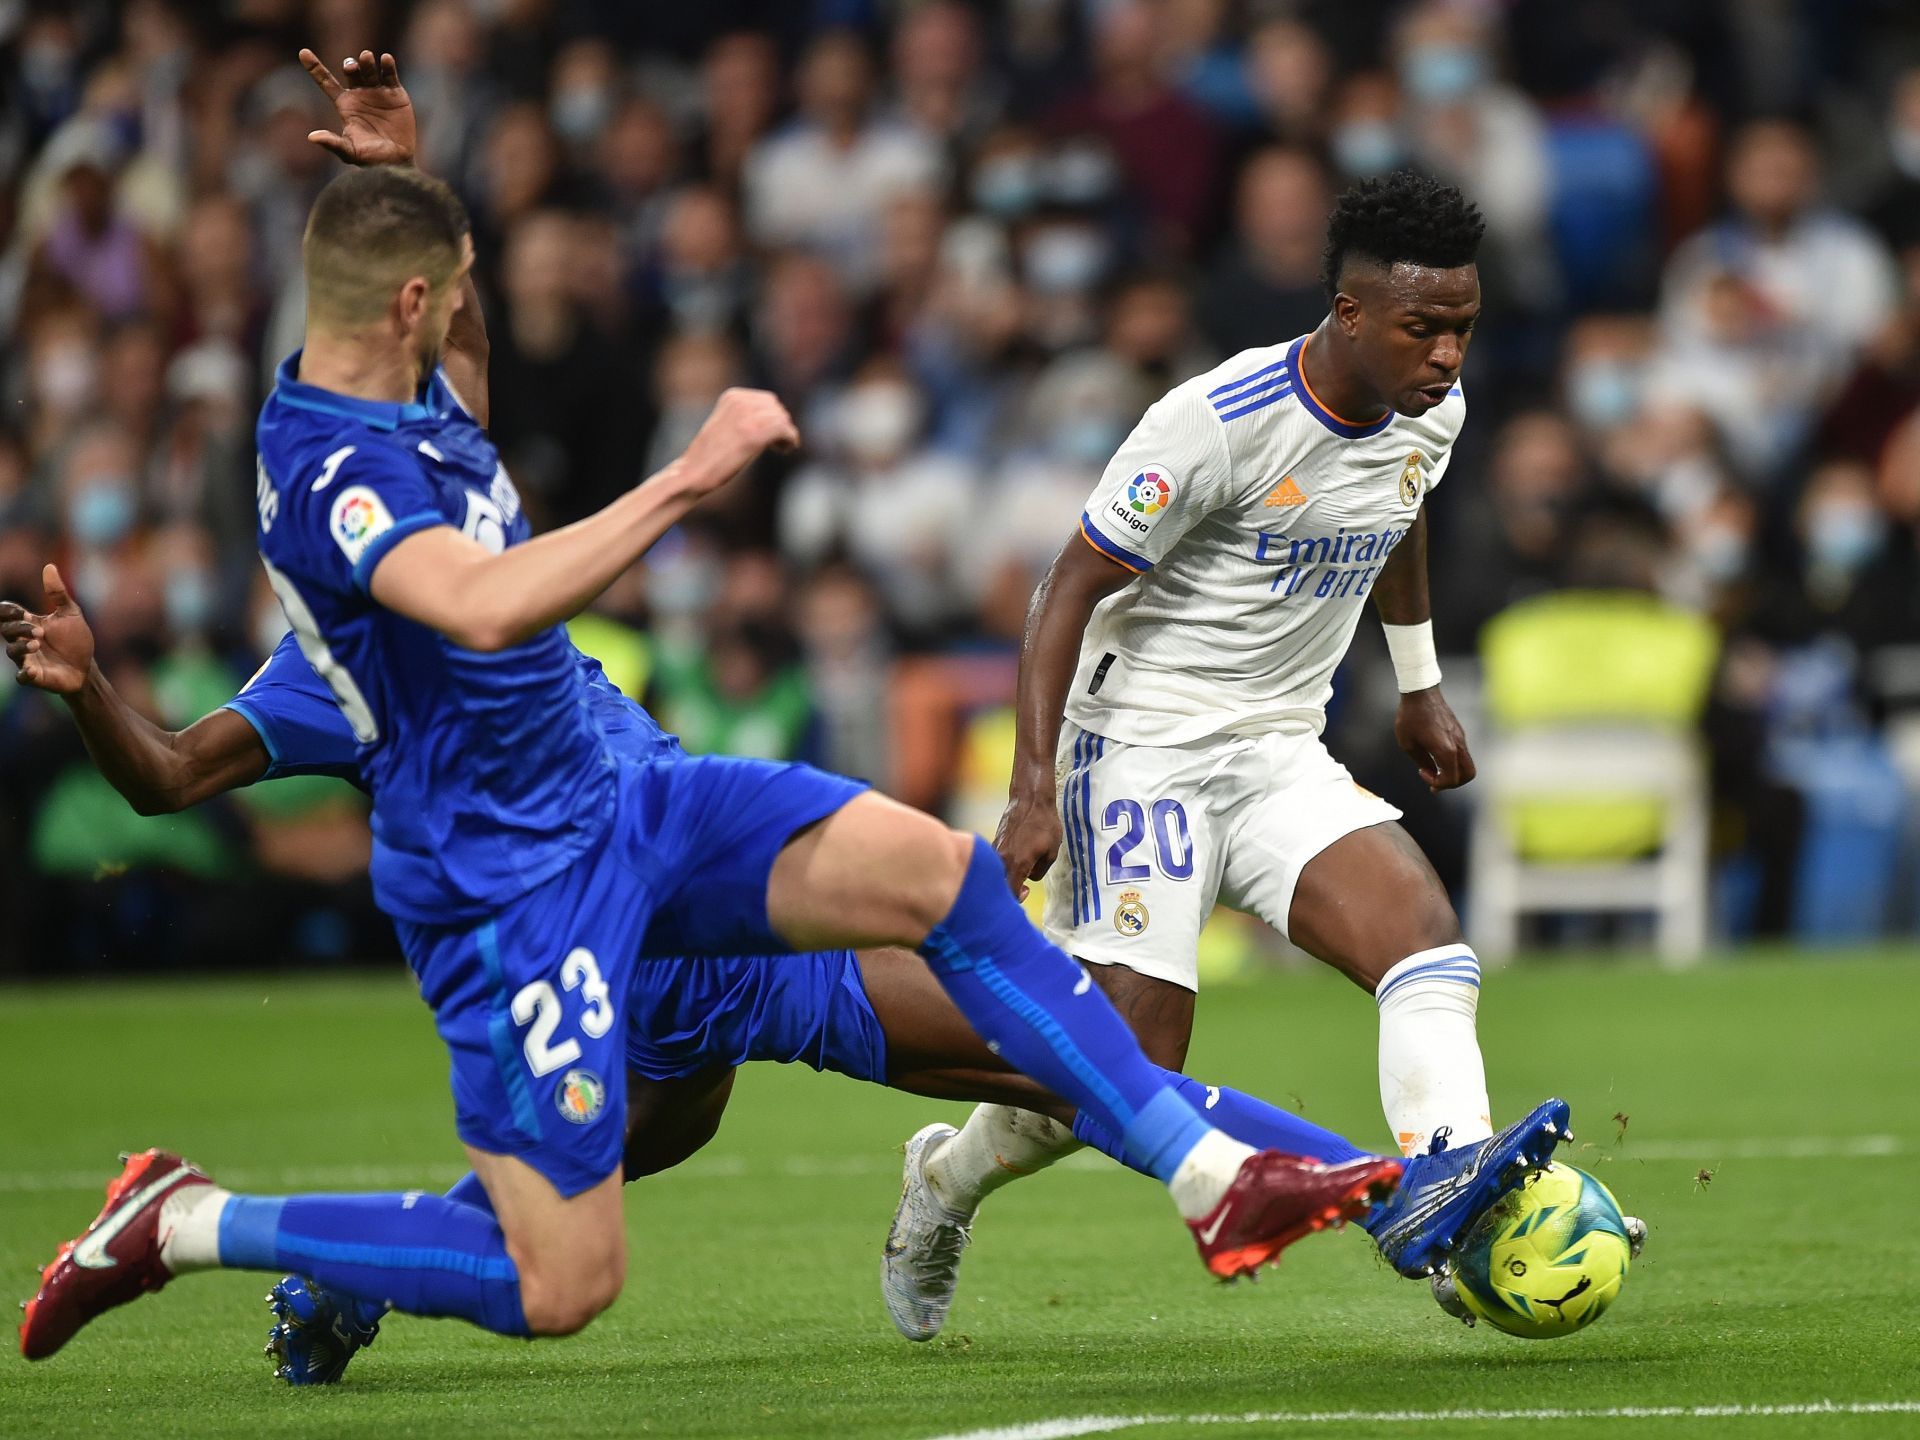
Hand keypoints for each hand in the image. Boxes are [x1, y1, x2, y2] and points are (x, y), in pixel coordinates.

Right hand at [1, 564, 94, 694]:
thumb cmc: (76, 640)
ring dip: (22, 647)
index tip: (19, 612)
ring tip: (37, 644)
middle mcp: (24, 640)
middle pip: (6, 630)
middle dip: (19, 629)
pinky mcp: (35, 676)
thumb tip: (49, 566)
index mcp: (29, 623)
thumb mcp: (70, 614)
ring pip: (12, 652)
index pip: (7, 614)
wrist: (87, 668)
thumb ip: (58, 593)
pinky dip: (25, 674)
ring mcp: (28, 659)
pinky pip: (22, 677)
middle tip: (39, 631)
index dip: (7, 611)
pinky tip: (32, 670)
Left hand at [300, 48, 416, 166]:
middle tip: (353, 68)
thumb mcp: (349, 151)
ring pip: (369, 69)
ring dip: (366, 61)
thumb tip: (312, 137)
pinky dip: (387, 64)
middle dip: (350, 65)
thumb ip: (333, 143)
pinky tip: (385, 59)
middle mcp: (360, 94)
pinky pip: (390, 74)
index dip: (314, 67)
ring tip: (366, 58)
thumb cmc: (370, 158)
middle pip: (351, 71)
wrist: (397, 161)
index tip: (303, 53)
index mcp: (345, 104)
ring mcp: (378, 92)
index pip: (326, 82)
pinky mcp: (396, 94)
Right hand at [676, 389, 800, 495]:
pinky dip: (790, 440)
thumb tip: (780, 418)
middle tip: (775, 445)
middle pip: (777, 409)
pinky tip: (784, 450)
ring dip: (786, 435)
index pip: (768, 400)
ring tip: (780, 448)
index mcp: (733, 396)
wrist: (694, 472)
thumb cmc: (711, 455)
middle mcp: (740, 402)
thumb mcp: (728, 425)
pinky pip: (785, 430)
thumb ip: (748, 416)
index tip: (769, 436)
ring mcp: (747, 417)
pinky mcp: (754, 435)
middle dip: (780, 426)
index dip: (774, 418)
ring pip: (783, 419)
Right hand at [993, 783, 1063, 900]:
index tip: (1026, 892)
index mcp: (1017, 864)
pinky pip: (996, 861)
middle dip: (1010, 890)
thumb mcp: (1051, 851)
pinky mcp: (994, 843)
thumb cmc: (1044, 824)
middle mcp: (1002, 860)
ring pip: (997, 873)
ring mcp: (995, 851)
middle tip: (1023, 886)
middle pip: (1000, 885)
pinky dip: (1004, 866)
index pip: (1011, 893)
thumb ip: (1040, 871)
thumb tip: (1030, 877)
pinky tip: (1016, 859)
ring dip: (1007, 876)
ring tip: (1022, 870)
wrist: (1030, 799)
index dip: (1017, 899)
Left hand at [1395, 687, 1475, 792]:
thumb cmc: (1411, 716)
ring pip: (1467, 764)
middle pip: (1468, 775)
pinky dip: (1453, 762)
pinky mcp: (1459, 732)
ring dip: (1453, 772)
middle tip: (1435, 781)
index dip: (1437, 783)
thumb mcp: (1408, 744)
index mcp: (1446, 749)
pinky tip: (1436, 757)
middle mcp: (1458, 744)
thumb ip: (1422, 761)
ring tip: (1435, 770)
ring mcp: (1461, 738)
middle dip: (1452, 783)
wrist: (1421, 692)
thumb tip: (1431, 772)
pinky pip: (1463, 753)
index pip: (1451, 779)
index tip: (1422, 773)